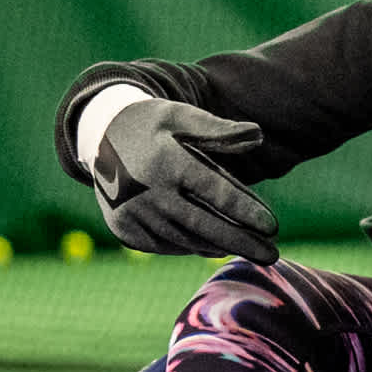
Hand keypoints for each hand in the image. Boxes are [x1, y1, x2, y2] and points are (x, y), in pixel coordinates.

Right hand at [91, 96, 278, 262]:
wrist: (97, 137)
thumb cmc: (151, 124)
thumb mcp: (181, 116)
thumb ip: (219, 129)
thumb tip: (259, 134)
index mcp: (166, 161)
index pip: (214, 191)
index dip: (246, 211)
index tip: (273, 227)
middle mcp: (147, 192)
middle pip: (204, 225)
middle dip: (242, 243)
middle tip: (271, 255)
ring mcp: (132, 215)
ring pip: (186, 239)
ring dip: (219, 246)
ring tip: (249, 249)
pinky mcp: (123, 230)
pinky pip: (165, 246)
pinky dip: (191, 247)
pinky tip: (214, 245)